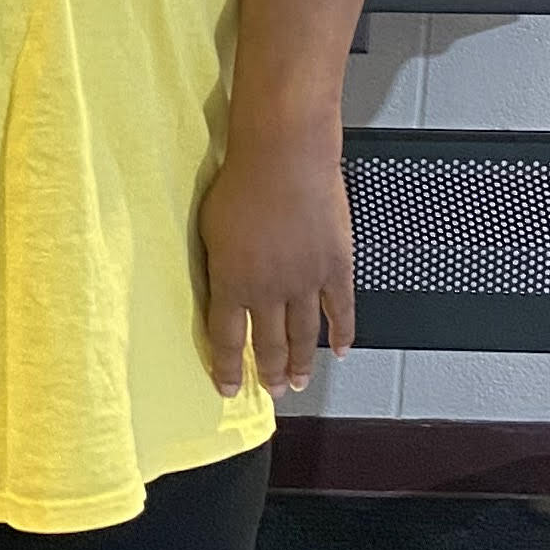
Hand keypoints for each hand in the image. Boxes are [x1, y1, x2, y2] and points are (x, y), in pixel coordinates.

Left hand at [200, 133, 351, 395]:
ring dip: (300, 363)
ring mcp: (305, 282)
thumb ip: (216, 264)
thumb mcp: (208, 228)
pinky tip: (339, 350)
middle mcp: (268, 291)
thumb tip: (219, 282)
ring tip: (299, 383)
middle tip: (272, 391)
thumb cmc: (242, 181)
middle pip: (267, 345)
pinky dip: (342, 333)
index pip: (226, 339)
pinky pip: (341, 310)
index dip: (227, 369)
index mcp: (231, 283)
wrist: (284, 158)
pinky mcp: (335, 267)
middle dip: (268, 373)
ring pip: (303, 336)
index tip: (228, 389)